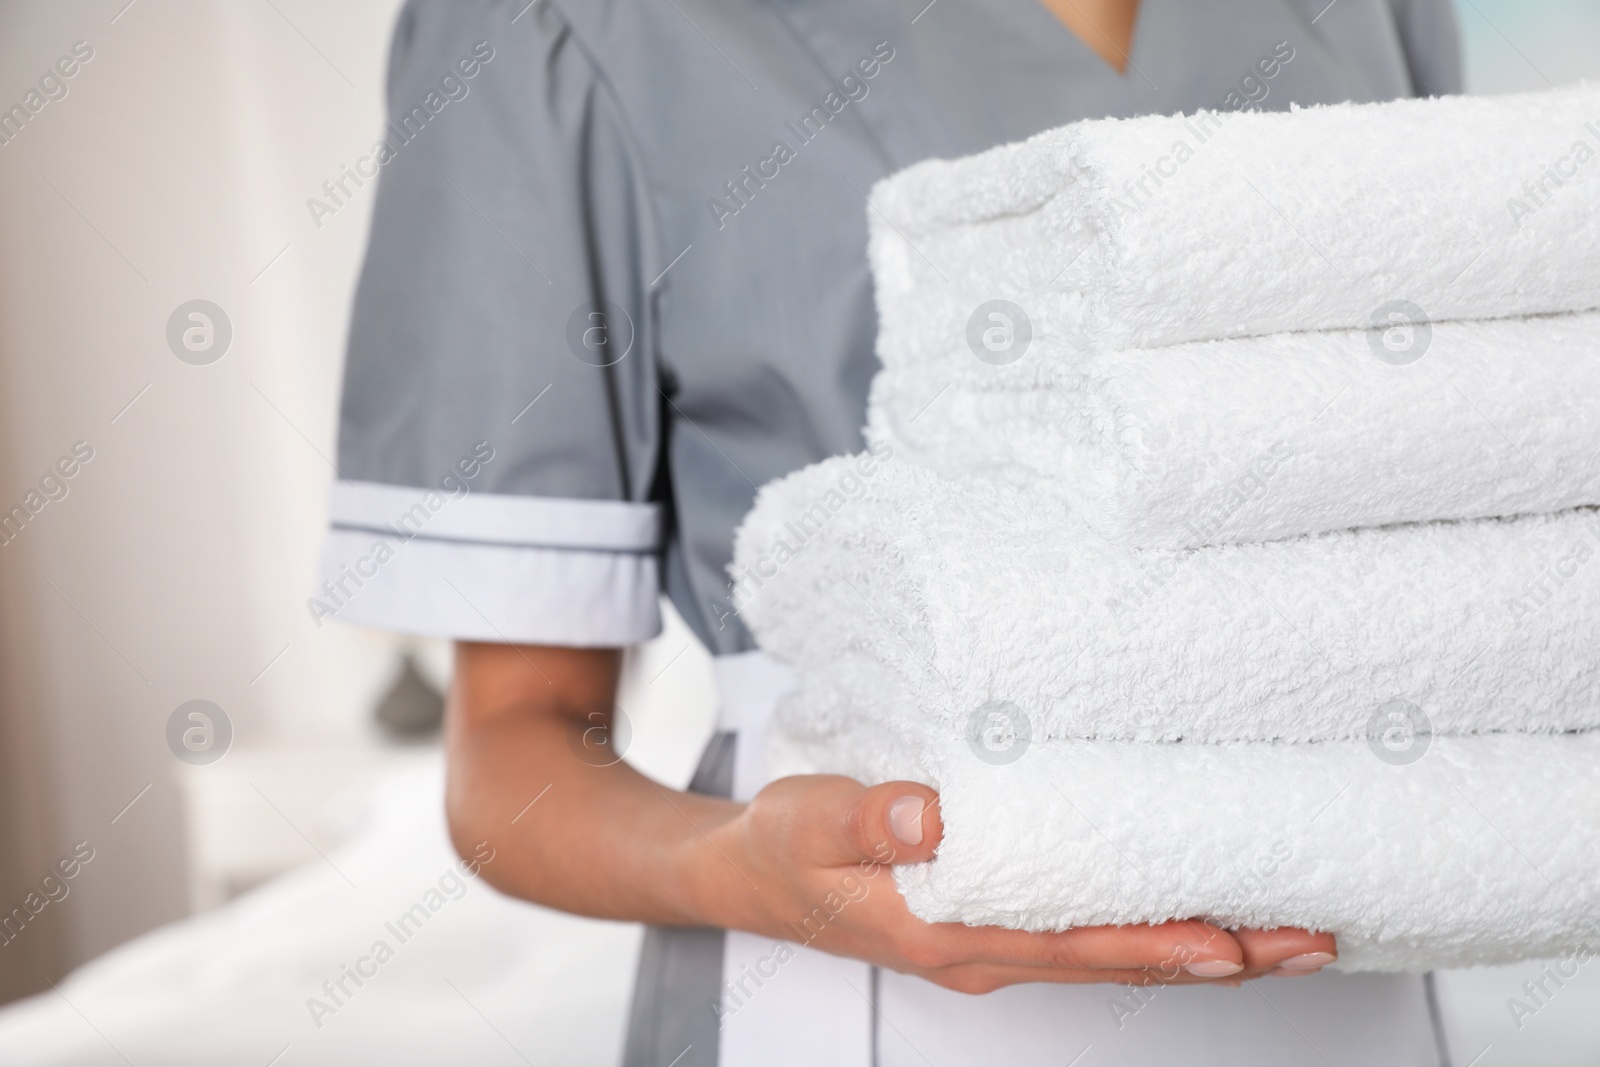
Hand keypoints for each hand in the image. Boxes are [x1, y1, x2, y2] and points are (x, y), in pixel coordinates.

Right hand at [699, 775, 1336, 991]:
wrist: (751, 875)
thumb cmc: (785, 851)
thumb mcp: (811, 825)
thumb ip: (870, 820)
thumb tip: (934, 811)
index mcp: (948, 932)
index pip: (1071, 946)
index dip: (1153, 945)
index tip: (1231, 940)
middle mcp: (984, 949)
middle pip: (1116, 960)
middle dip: (1216, 956)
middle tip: (1304, 940)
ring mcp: (992, 942)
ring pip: (1111, 952)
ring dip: (1199, 947)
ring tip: (1282, 935)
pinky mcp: (994, 921)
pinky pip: (1088, 934)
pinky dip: (1151, 928)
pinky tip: (1189, 910)